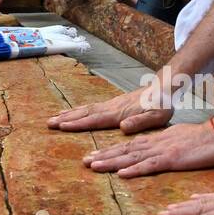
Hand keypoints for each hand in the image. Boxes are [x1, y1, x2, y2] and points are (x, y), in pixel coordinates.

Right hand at [47, 84, 172, 132]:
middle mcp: (112, 107)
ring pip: (86, 109)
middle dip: (67, 119)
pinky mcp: (113, 104)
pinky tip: (73, 114)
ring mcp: (111, 104)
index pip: (95, 119)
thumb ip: (140, 123)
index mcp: (120, 113)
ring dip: (69, 114)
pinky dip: (79, 111)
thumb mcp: (156, 117)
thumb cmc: (162, 104)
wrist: (164, 86)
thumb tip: (122, 128)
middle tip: (48, 123)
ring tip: (54, 118)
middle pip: (85, 113)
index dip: (78, 124)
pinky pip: (91, 108)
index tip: (62, 126)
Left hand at [83, 120, 213, 176]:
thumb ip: (166, 145)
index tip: (95, 156)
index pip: (130, 145)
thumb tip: (157, 151)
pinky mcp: (171, 159)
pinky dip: (134, 169)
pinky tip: (120, 173)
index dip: (111, 150)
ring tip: (92, 166)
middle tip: (85, 162)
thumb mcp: (180, 139)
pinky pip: (150, 166)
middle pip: (125, 150)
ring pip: (131, 157)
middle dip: (104, 156)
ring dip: (111, 162)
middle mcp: (155, 144)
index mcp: (157, 140)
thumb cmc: (204, 138)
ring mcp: (162, 151)